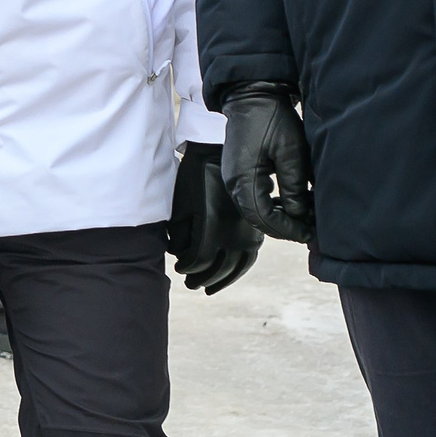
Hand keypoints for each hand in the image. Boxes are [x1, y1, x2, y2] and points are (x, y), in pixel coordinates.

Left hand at [167, 142, 260, 293]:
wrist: (217, 149)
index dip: (189, 270)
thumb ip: (181, 233)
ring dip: (224, 279)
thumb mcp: (182, 203)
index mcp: (214, 228)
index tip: (180, 271)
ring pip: (239, 264)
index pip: (201, 262)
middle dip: (204, 279)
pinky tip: (229, 271)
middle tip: (191, 285)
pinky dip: (240, 267)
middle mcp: (235, 232)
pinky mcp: (256, 224)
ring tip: (208, 287)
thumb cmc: (194, 174)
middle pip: (221, 268)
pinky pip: (251, 254)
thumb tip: (179, 255)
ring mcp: (249, 229)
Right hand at [219, 81, 313, 244]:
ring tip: (305, 213)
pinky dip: (272, 204)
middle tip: (310, 227)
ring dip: (280, 215)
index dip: (288, 229)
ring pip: (256, 209)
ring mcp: (233, 177)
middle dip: (285, 226)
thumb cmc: (272, 119)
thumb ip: (294, 188)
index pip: (264, 219)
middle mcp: (233, 182)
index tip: (309, 232)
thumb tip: (299, 215)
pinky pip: (253, 197)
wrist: (252, 94)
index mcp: (244, 179)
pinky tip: (291, 200)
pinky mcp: (238, 170)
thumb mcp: (291, 153)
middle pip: (258, 218)